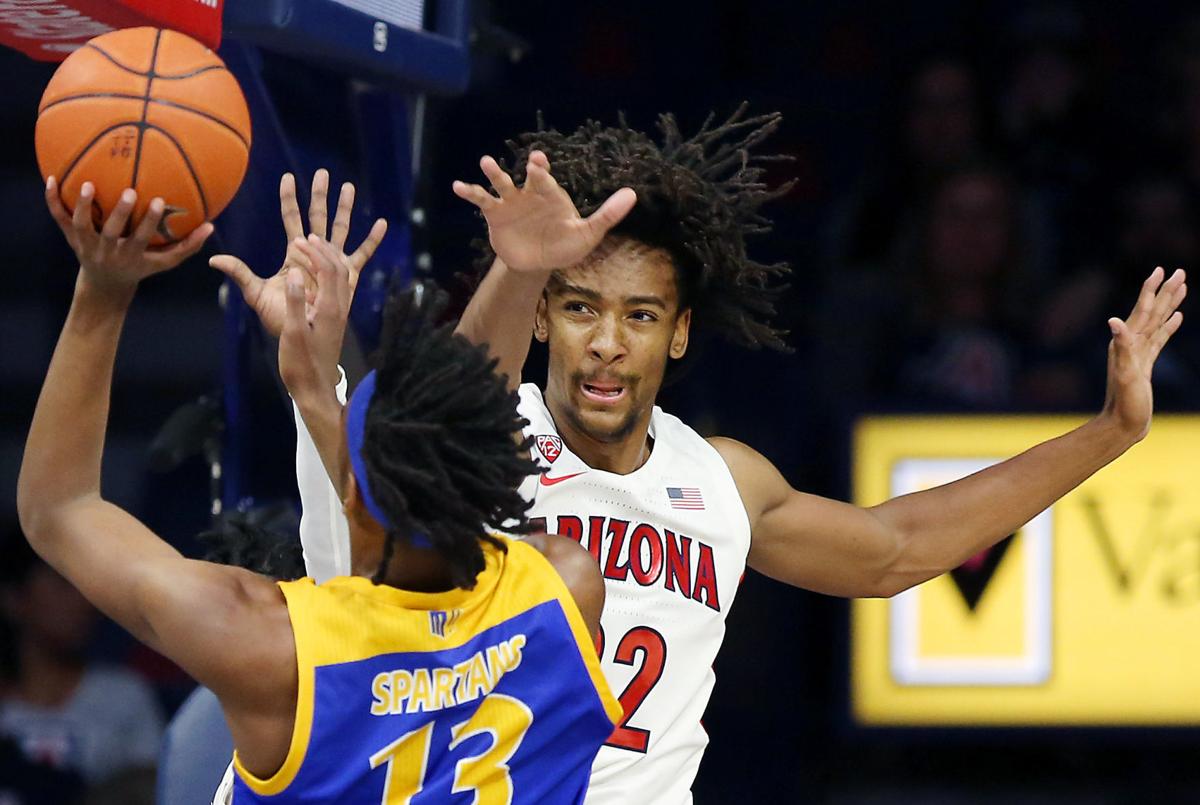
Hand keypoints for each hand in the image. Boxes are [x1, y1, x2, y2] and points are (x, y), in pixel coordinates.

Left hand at [46, 177, 211, 297]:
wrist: (105, 284)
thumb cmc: (140, 267)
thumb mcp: (164, 262)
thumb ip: (188, 246)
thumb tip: (211, 226)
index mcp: (130, 255)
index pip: (140, 239)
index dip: (150, 221)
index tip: (159, 201)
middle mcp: (107, 251)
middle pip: (111, 233)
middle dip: (119, 213)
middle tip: (129, 191)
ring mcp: (86, 244)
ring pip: (81, 225)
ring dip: (84, 206)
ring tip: (89, 184)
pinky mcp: (70, 238)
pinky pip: (59, 218)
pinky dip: (53, 200)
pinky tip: (52, 178)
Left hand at [210, 169, 387, 337]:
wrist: (300, 335)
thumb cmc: (279, 316)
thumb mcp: (256, 294)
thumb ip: (240, 274)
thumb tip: (214, 259)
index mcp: (294, 254)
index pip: (292, 219)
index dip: (289, 198)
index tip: (288, 177)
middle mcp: (315, 254)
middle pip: (318, 217)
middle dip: (320, 195)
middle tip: (323, 173)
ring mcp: (332, 263)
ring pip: (340, 230)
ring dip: (345, 209)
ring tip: (349, 187)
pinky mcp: (348, 276)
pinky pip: (362, 255)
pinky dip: (372, 239)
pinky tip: (381, 223)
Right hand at [279, 235, 352, 409]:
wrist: (316, 388)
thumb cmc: (301, 364)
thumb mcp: (292, 333)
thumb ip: (294, 301)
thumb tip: (293, 272)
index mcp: (330, 308)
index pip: (328, 269)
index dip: (314, 251)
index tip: (298, 240)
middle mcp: (340, 307)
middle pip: (339, 268)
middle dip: (324, 248)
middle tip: (307, 237)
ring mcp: (340, 314)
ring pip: (342, 276)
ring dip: (330, 257)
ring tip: (314, 247)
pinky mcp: (336, 320)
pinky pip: (340, 288)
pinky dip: (332, 273)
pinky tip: (321, 272)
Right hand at [452, 150, 635, 271]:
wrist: (538, 262)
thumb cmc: (565, 245)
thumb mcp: (588, 233)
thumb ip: (607, 214)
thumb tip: (632, 194)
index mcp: (551, 194)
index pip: (547, 180)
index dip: (542, 170)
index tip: (538, 162)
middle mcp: (530, 193)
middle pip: (525, 177)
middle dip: (525, 169)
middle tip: (525, 160)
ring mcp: (511, 202)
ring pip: (501, 183)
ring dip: (494, 173)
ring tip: (485, 162)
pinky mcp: (495, 214)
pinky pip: (482, 201)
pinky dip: (470, 192)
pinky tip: (458, 187)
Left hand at [1101, 266, 1186, 440]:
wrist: (1122, 425)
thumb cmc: (1124, 403)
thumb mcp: (1125, 375)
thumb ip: (1121, 348)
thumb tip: (1114, 321)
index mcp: (1126, 343)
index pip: (1142, 310)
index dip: (1151, 290)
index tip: (1161, 269)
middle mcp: (1130, 344)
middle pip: (1152, 311)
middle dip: (1166, 291)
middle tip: (1180, 271)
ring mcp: (1138, 353)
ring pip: (1157, 322)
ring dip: (1169, 304)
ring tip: (1181, 286)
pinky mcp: (1145, 363)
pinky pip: (1159, 338)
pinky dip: (1168, 326)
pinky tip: (1177, 317)